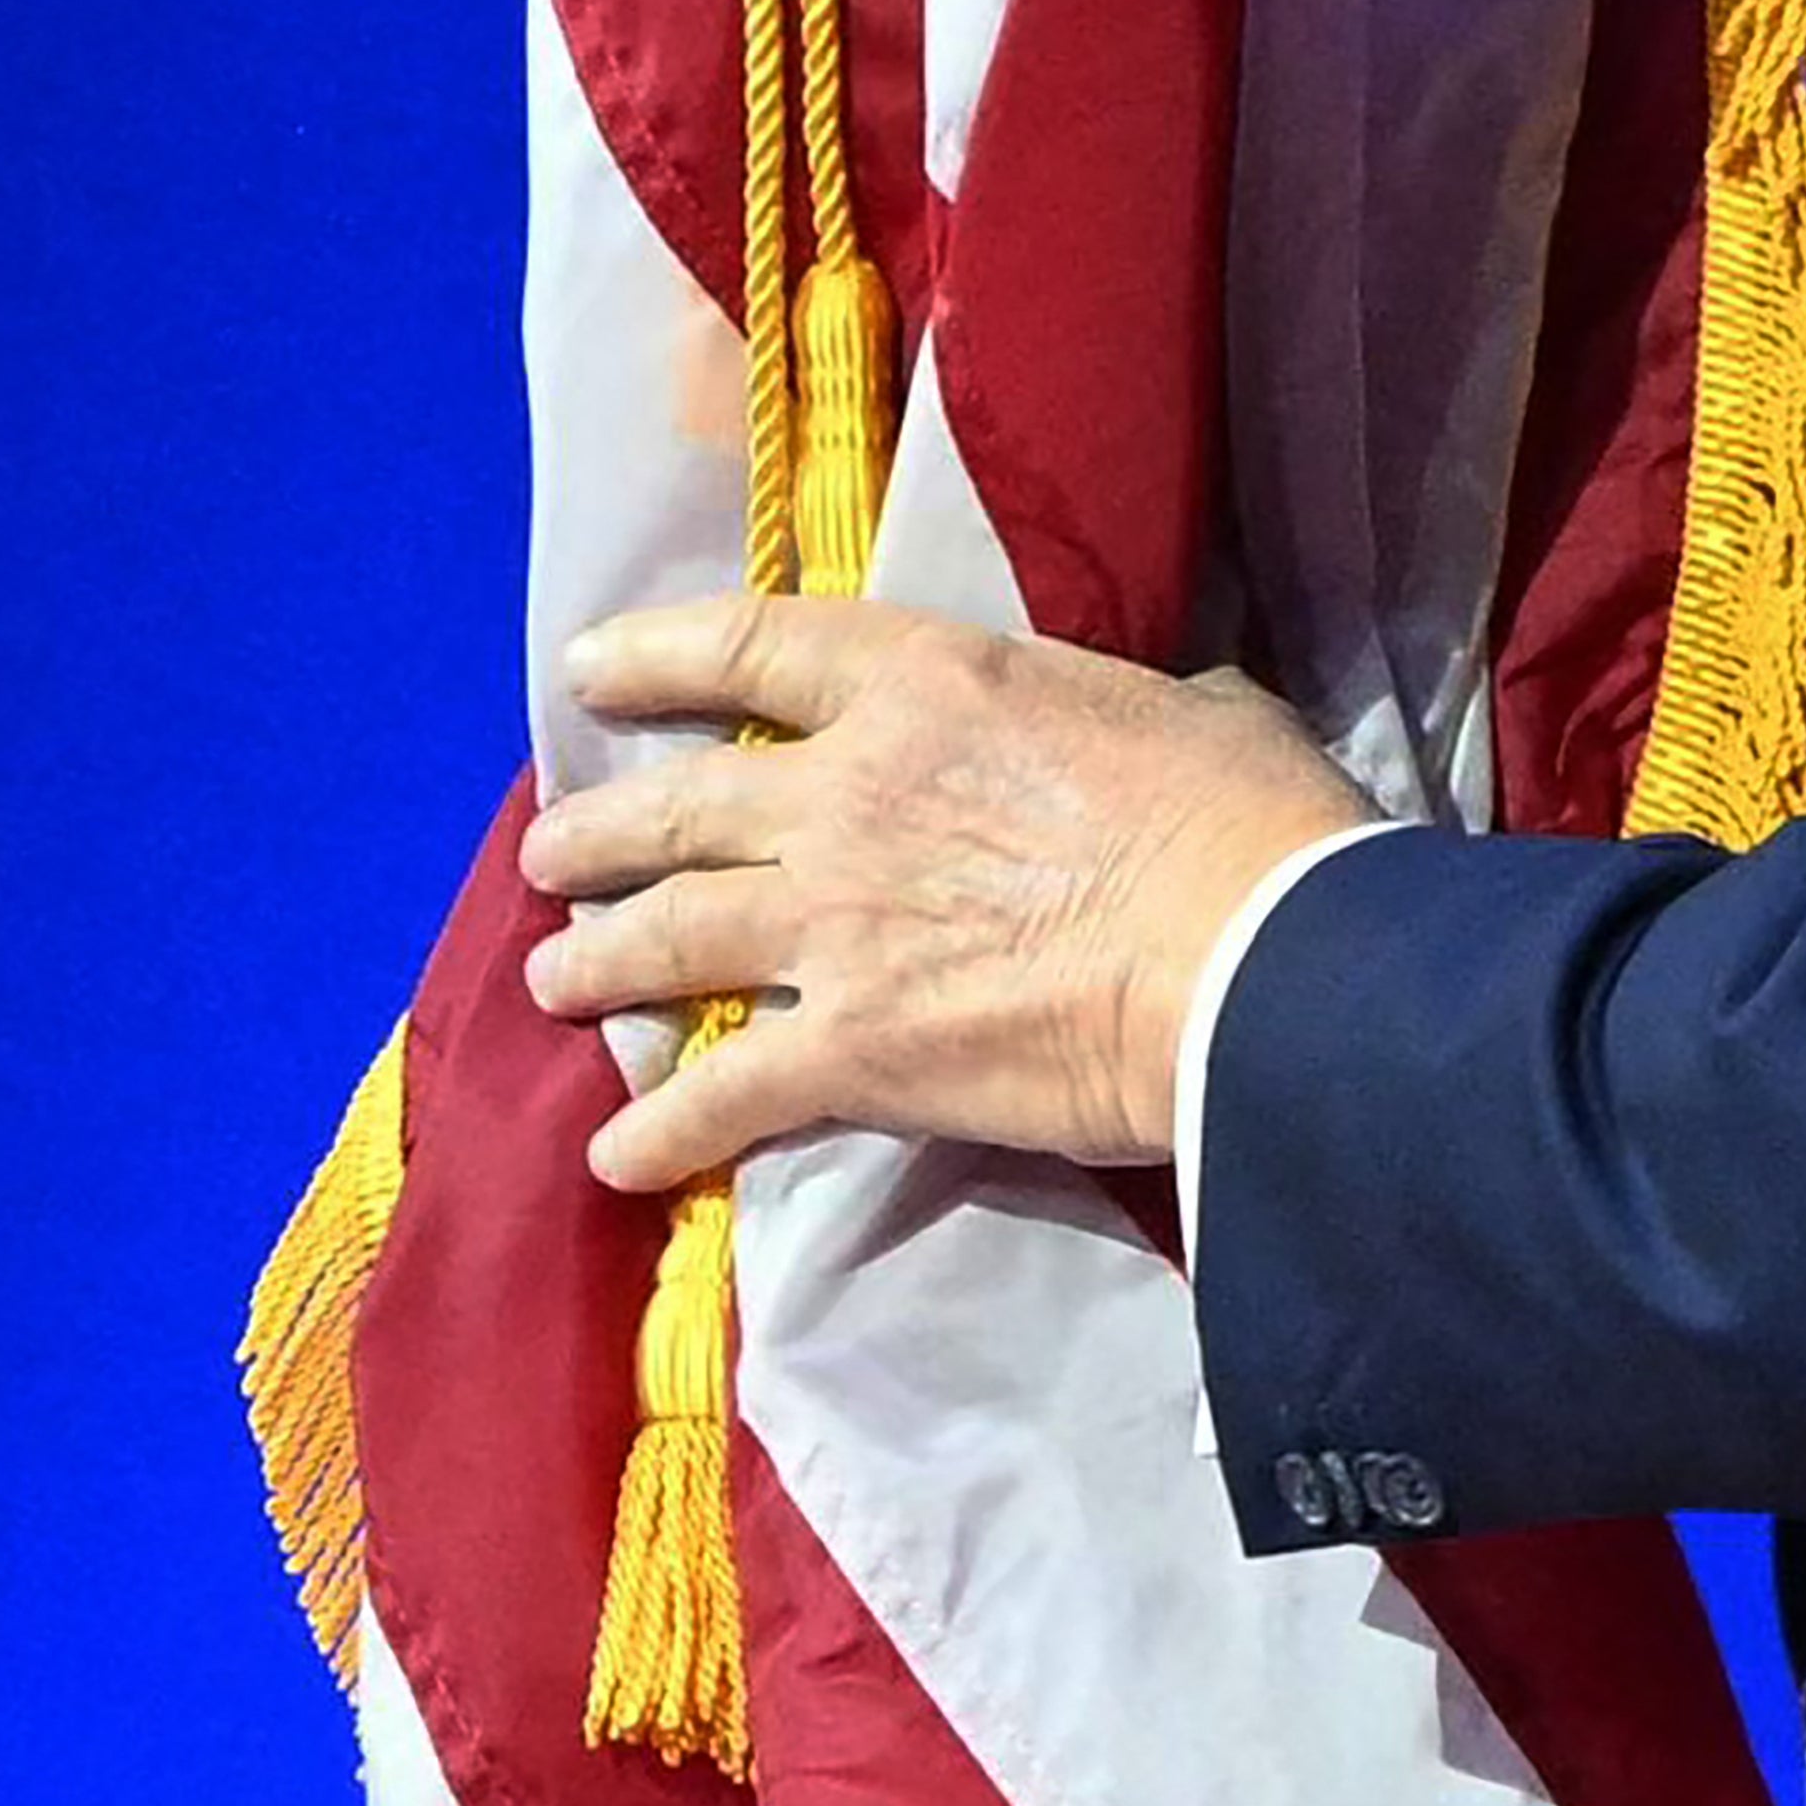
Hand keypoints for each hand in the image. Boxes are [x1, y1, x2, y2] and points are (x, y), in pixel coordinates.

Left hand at [518, 595, 1380, 1188]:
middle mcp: (849, 793)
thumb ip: (1137, 709)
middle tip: (551, 855)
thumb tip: (1173, 719)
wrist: (1254, 963)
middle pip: (679, 807)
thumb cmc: (1248, 822)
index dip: (656, 655)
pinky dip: (660, 1132)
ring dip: (598, 966)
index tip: (589, 671)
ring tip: (555, 983)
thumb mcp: (1196, 711)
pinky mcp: (852, 1050)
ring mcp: (837, 924)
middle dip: (597, 834)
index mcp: (931, 684)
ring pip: (669, 939)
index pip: (755, 647)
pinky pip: (723, 1093)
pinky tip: (617, 1159)